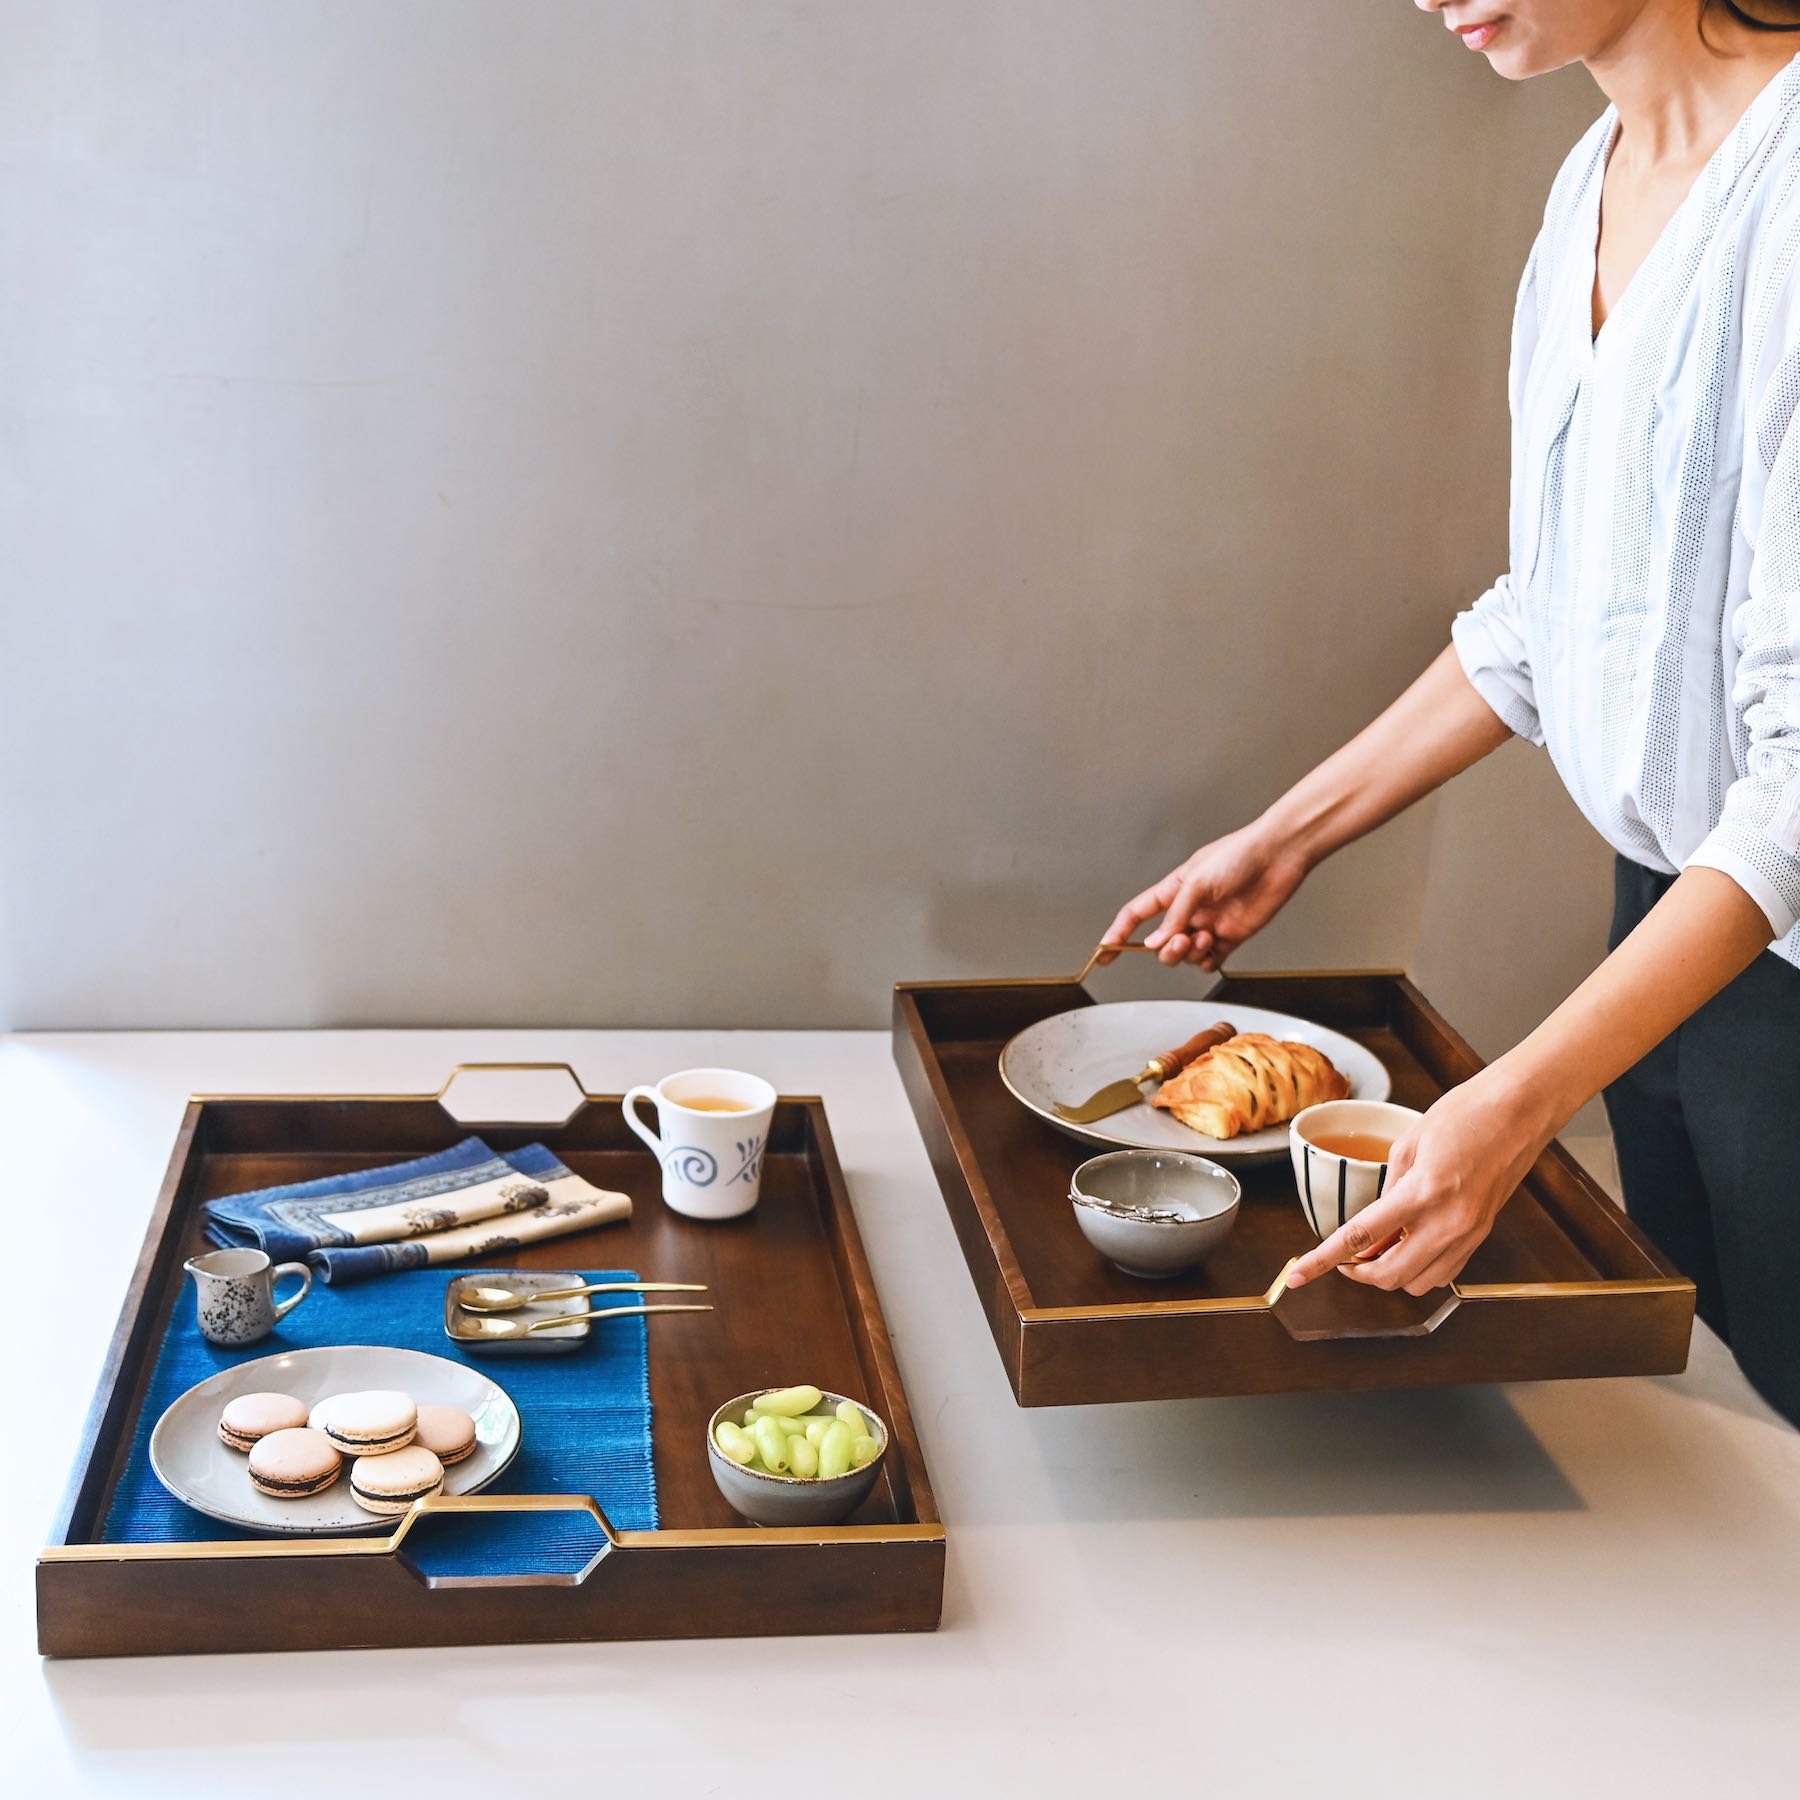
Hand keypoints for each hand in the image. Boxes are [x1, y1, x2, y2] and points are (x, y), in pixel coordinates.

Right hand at [1099, 823, 1309, 968]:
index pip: (1137, 915)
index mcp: (1175, 890)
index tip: (1103, 952)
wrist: (1278, 856)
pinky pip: (1209, 960)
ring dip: (1189, 952)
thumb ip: (1174, 916)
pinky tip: (1212, 950)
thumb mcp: (1197, 882)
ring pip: (1185, 954)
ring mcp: (1209, 924)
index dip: (1118, 934)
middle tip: (1181, 940)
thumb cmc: (1238, 856)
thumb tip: (1154, 942)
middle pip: (1162, 943)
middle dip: (1166, 948)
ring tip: (1205, 938)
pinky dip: (1206, 961)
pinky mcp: (1231, 936)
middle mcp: (1189, 910)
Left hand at [1286, 1065, 1555, 1295]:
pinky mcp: (1482, 1235)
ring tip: (1379, 1248)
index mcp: (1422, 1192)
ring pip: (1418, 1283)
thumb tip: (1372, 1225)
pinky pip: (1444, 1273)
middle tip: (1345, 1259)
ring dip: (1391, 1274)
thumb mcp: (1409, 1143)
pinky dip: (1420, 1269)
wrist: (1519, 1111)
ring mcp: (1468, 1233)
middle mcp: (1447, 1222)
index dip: (1323, 1261)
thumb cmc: (1466, 1114)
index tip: (1298, 1276)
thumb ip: (1387, 1188)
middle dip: (1359, 1274)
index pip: (1360, 1238)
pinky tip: (1410, 1246)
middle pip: (1389, 1275)